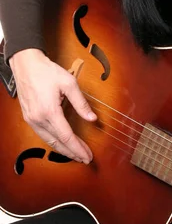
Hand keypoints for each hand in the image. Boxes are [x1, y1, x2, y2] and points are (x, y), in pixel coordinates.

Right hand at [10, 48, 96, 163]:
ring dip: (64, 150)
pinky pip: (43, 135)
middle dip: (73, 153)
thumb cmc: (46, 71)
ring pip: (49, 141)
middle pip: (58, 143)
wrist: (26, 64)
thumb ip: (81, 103)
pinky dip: (54, 142)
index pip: (67, 136)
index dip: (78, 148)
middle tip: (85, 159)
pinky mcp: (29, 117)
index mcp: (49, 111)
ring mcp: (32, 119)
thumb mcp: (69, 84)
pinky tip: (62, 144)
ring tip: (76, 154)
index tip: (88, 155)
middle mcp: (38, 119)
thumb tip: (92, 118)